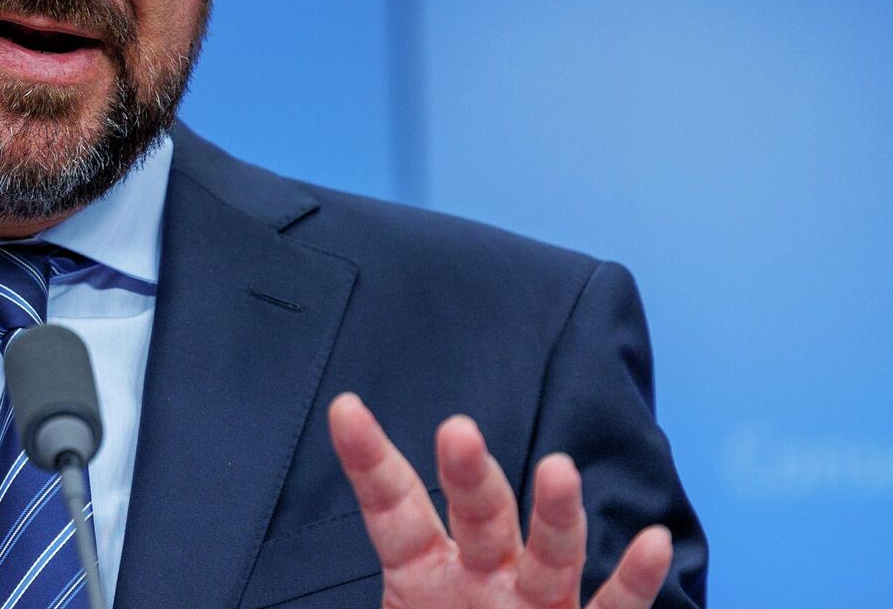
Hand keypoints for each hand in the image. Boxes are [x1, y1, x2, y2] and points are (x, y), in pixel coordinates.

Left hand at [327, 393, 671, 608]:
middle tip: (458, 430)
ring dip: (554, 513)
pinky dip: (633, 579)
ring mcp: (536, 602)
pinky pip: (612, 607)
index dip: (369, 459)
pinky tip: (653, 543)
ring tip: (557, 468)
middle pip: (476, 514)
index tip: (345, 408)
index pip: (392, 505)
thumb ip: (377, 594)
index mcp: (421, 573)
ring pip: (548, 552)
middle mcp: (483, 574)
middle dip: (467, 474)